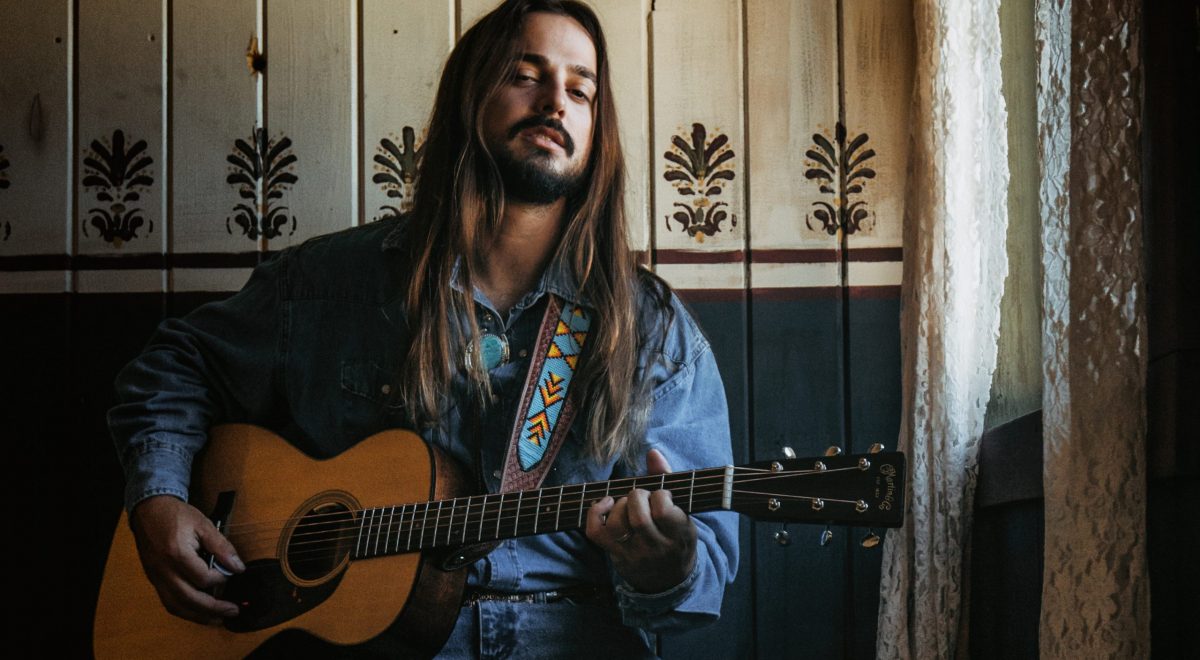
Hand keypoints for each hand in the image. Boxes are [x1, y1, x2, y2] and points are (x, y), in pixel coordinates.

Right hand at [128, 495, 244, 623]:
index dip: (221, 579)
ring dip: (198, 616)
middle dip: (213, 608)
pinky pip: (167, 602)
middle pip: (189, 599)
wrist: (149, 510)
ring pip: (176, 606)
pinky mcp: (154, 579)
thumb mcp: (204, 525)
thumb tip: (237, 567)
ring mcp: (156, 577)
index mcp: (176, 554)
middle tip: (233, 611)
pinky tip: (198, 612)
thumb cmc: (177, 515)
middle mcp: (163, 570)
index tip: (233, 573)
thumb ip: (222, 547)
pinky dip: (184, 610)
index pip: (203, 578)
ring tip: (218, 618)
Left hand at [586, 449, 697, 592]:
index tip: (662, 495)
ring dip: (619, 505)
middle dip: (637, 496)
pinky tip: (606, 503)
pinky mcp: (615, 555)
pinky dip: (595, 513)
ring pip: (617, 524)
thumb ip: (667, 480)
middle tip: (642, 496)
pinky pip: (596, 532)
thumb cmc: (676, 536)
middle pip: (639, 517)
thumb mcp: (682, 512)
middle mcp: (656, 548)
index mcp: (680, 535)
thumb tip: (652, 452)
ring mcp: (634, 554)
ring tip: (628, 503)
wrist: (669, 580)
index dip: (660, 495)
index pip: (664, 511)